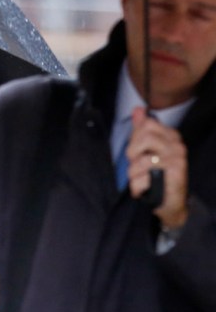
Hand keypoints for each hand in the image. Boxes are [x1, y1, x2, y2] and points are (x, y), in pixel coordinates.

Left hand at [126, 107, 188, 227]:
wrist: (170, 202)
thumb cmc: (156, 174)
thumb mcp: (146, 149)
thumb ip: (141, 129)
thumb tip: (137, 109)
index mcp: (170, 136)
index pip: (147, 124)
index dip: (135, 138)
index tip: (138, 151)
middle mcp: (177, 145)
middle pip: (144, 137)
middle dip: (133, 153)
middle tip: (138, 165)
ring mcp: (177, 160)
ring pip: (142, 159)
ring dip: (134, 173)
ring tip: (141, 178)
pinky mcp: (174, 177)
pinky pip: (144, 177)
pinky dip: (138, 186)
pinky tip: (144, 189)